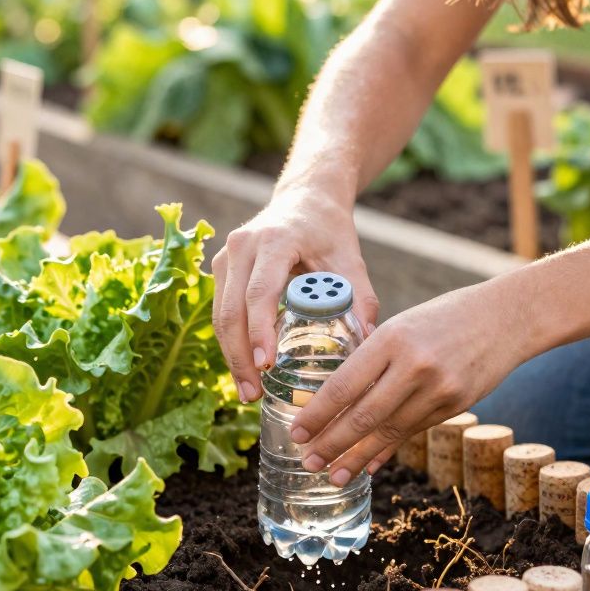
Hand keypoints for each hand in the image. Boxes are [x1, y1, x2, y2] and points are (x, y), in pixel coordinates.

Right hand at [212, 188, 379, 402]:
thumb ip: (361, 298)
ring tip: (248, 391)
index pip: (260, 292)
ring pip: (220, 314)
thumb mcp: (350, 259)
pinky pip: (220, 310)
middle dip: (240, 357)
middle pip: (232, 310)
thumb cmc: (329, 230)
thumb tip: (369, 342)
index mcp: (274, 240)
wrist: (305, 197)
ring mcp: (226, 256)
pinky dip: (230, 342)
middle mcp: (242, 246)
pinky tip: (244, 369)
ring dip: (231, 355)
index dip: (260, 331)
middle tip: (254, 393)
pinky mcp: (221, 267)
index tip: (266, 366)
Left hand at [289, 279, 530, 485]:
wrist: (506, 317)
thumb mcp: (402, 325)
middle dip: (331, 443)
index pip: (345, 384)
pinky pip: (413, 432)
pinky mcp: (457, 405)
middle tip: (308, 463)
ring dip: (357, 456)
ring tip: (334, 474)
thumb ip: (374, 358)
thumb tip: (338, 400)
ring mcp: (438, 388)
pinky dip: (387, 450)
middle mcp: (414, 365)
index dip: (318, 414)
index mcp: (391, 338)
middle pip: (363, 415)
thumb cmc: (444, 316)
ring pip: (388, 431)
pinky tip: (369, 464)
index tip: (297, 432)